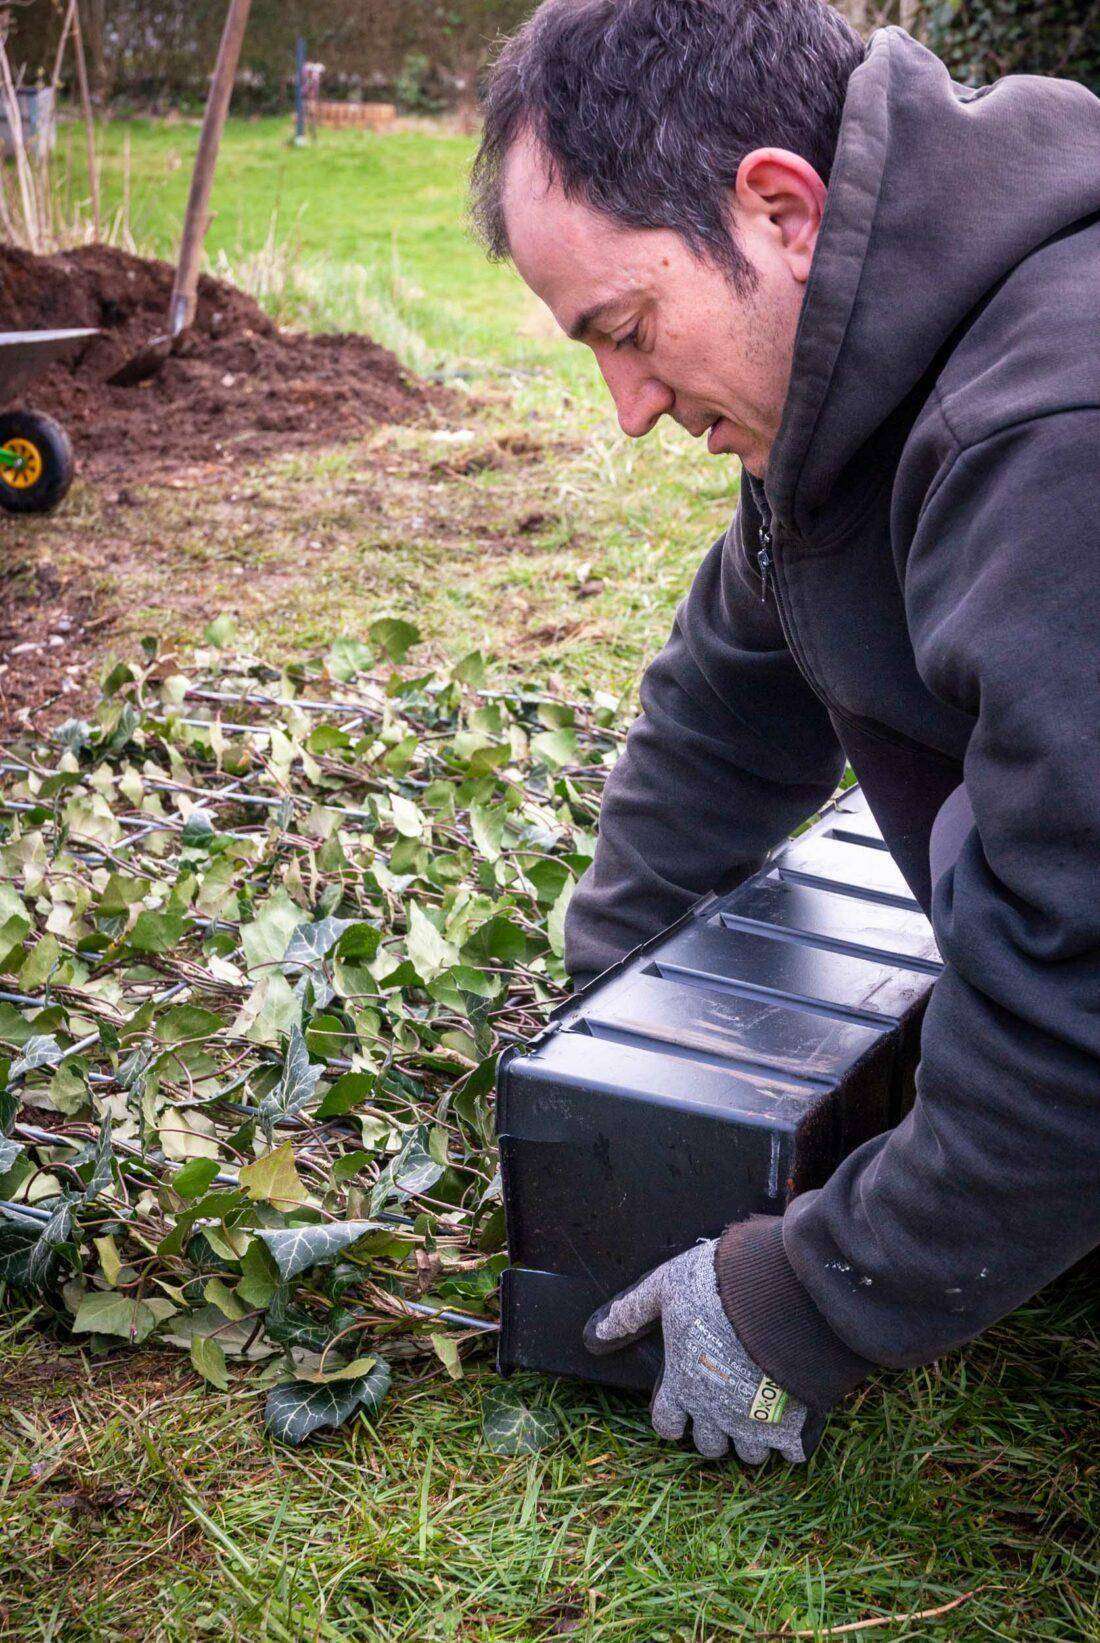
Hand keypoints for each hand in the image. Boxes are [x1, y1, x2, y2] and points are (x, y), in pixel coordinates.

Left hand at [584, 1238, 814, 1463]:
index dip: (672, 1420)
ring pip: (750, 1454)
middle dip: (714, 1431)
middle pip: (709, 1446)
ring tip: (759, 1412)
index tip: (682, 1407)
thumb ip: (632, 1311)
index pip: (666, 1424)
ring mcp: (754, 1422)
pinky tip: (793, 1416)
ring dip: (752, 1438)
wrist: (777, 1292)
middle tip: (724, 1406)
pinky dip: (792, 1441)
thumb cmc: (714, 1287)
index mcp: (682, 1385)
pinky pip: (792, 1452)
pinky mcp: (793, 1422)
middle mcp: (715, 1412)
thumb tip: (595, 1334)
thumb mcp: (664, 1287)